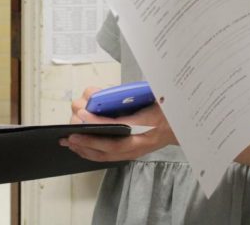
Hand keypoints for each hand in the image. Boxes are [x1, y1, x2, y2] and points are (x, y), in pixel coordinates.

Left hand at [60, 86, 176, 161]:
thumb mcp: (155, 93)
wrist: (180, 125)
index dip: (101, 121)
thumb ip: (134, 92)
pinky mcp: (131, 153)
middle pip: (112, 145)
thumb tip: (100, 91)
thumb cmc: (166, 106)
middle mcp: (142, 140)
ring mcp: (136, 150)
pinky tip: (79, 148)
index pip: (122, 124)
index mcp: (150, 122)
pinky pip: (108, 157)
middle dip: (89, 138)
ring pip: (107, 154)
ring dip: (86, 148)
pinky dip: (92, 153)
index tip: (83, 113)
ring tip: (69, 141)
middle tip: (71, 129)